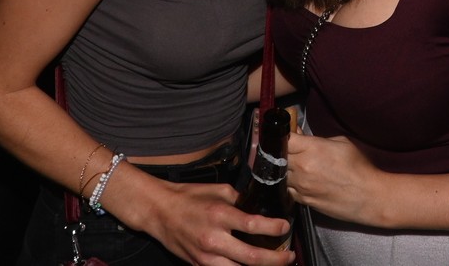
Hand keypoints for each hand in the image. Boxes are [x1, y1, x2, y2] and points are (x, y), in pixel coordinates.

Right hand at [130, 179, 295, 265]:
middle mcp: (214, 239)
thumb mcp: (218, 190)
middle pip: (252, 257)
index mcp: (219, 215)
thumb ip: (239, 200)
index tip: (285, 227)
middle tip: (289, 257)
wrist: (160, 212)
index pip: (253, 225)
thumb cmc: (189, 198)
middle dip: (276, 259)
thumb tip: (257, 207)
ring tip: (274, 264)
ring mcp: (206, 257)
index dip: (274, 228)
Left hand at [286, 132, 383, 225]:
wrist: (368, 196)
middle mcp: (302, 167)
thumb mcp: (342, 143)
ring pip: (279, 175)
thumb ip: (317, 139)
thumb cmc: (359, 167)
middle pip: (277, 157)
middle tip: (286, 151)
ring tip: (291, 166)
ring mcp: (301, 186)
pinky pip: (287, 190)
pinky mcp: (303, 200)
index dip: (281, 136)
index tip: (284, 136)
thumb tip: (301, 135)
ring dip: (282, 170)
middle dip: (279, 153)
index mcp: (312, 149)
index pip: (284, 139)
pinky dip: (288, 185)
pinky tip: (296, 181)